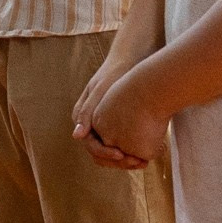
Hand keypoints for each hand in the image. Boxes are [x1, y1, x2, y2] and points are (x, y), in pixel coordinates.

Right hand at [78, 52, 170, 172]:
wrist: (129, 59)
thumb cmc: (114, 72)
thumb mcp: (101, 92)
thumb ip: (88, 112)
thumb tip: (76, 135)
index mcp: (82, 116)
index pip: (90, 146)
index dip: (105, 154)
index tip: (122, 155)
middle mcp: (89, 123)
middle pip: (100, 152)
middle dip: (118, 161)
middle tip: (137, 163)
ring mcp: (102, 123)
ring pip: (110, 149)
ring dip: (125, 159)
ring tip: (143, 161)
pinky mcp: (114, 122)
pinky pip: (119, 142)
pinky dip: (130, 149)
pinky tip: (145, 151)